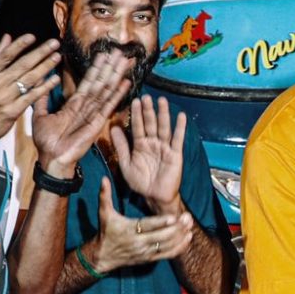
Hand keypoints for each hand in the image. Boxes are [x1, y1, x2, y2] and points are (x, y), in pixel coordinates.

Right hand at [0, 33, 60, 154]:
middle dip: (40, 53)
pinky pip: (31, 96)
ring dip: (45, 67)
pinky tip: (54, 79)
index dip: (20, 45)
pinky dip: (44, 87)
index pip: (5, 55)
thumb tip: (8, 36)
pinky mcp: (12, 111)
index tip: (33, 36)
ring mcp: (5, 97)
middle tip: (54, 44)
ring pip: (29, 79)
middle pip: (21, 65)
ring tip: (57, 58)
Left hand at [30, 49, 128, 174]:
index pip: (88, 82)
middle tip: (119, 52)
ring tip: (124, 60)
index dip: (96, 68)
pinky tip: (126, 82)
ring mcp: (94, 114)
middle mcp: (86, 107)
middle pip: (101, 82)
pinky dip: (118, 93)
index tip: (103, 55)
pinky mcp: (97, 122)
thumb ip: (42, 100)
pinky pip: (108, 105)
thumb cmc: (46, 142)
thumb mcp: (41, 115)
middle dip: (110, 67)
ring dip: (115, 74)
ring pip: (106, 90)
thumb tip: (40, 84)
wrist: (52, 159)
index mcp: (74, 104)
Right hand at [84, 178, 193, 271]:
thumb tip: (104, 178)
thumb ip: (105, 195)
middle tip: (188, 217)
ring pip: (166, 246)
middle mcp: (138, 243)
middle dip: (176, 228)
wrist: (103, 256)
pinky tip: (188, 238)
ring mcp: (145, 252)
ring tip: (190, 225)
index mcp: (128, 230)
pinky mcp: (150, 259)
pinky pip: (167, 255)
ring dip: (180, 237)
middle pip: (161, 237)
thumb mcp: (104, 213)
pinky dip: (179, 248)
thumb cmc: (106, 231)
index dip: (160, 222)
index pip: (146, 226)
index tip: (173, 217)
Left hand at [108, 93, 188, 214]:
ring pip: (163, 128)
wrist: (154, 197)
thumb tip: (113, 128)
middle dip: (148, 110)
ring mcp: (164, 148)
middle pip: (151, 124)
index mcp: (140, 145)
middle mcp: (152, 143)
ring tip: (161, 100)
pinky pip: (177, 139)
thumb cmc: (140, 182)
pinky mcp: (175, 154)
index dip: (136, 114)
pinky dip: (180, 128)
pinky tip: (181, 116)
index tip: (134, 101)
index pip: (138, 126)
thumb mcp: (126, 164)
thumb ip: (121, 146)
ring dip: (163, 114)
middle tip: (146, 97)